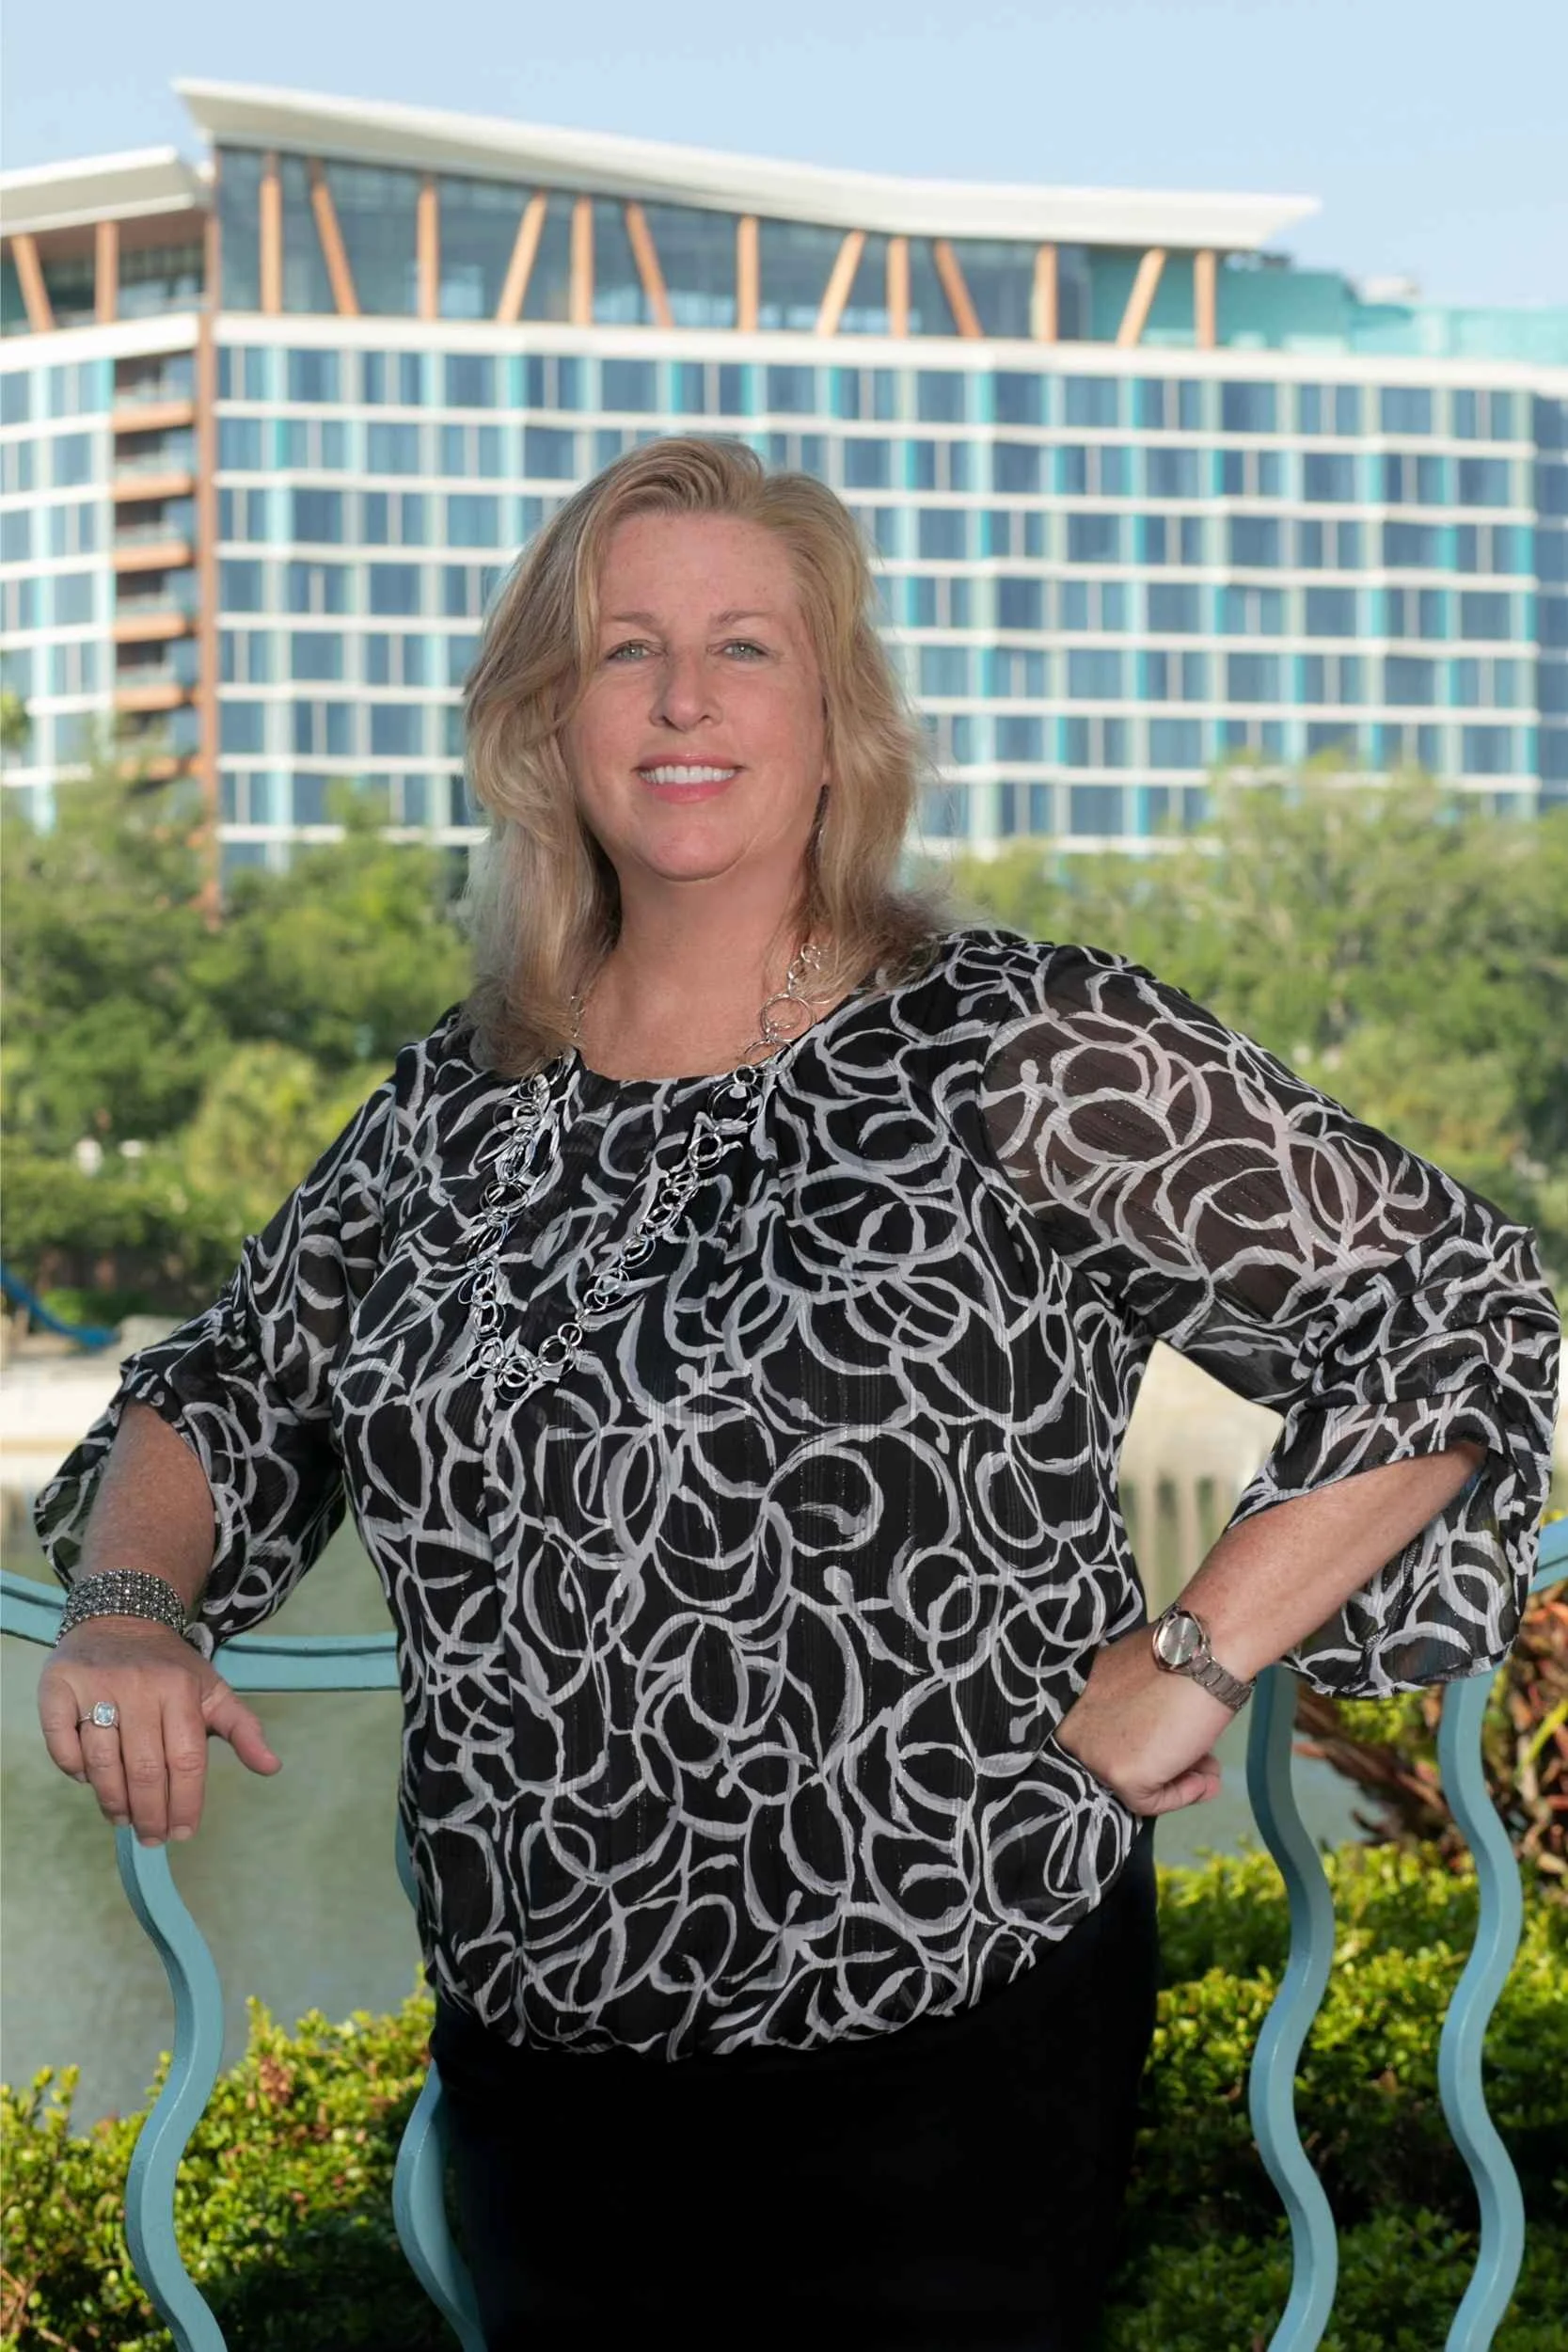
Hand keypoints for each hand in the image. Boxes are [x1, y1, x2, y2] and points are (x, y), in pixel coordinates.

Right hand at [38, 1617, 280, 1846]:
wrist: (121, 1617)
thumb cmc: (171, 1668)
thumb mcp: (213, 1690)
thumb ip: (244, 1729)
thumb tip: (272, 1767)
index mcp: (180, 1689)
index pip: (185, 1760)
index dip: (186, 1803)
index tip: (183, 1833)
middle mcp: (137, 1687)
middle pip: (143, 1769)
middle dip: (150, 1814)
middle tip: (152, 1838)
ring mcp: (94, 1686)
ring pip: (101, 1763)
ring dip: (113, 1802)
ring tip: (124, 1819)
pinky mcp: (58, 1687)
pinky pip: (62, 1744)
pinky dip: (74, 1770)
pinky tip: (90, 1782)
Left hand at [1052, 1623, 1233, 1816]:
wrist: (1202, 1650)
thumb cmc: (1179, 1658)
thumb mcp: (1139, 1688)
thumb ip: (1136, 1719)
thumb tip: (1159, 1746)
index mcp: (1073, 1704)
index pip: (1105, 1744)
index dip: (1145, 1750)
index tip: (1175, 1748)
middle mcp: (1071, 1730)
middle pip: (1119, 1765)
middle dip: (1163, 1767)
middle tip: (1201, 1763)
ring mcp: (1093, 1753)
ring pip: (1133, 1787)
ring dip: (1178, 1782)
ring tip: (1211, 1771)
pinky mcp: (1120, 1774)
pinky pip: (1149, 1803)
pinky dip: (1182, 1796)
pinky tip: (1206, 1779)